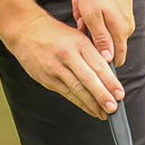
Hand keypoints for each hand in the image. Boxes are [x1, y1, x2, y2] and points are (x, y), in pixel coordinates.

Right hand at [3, 11, 125, 118]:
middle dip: (102, 95)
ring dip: (91, 104)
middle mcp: (67, 55)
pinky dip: (79, 103)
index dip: (110, 81)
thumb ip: (92, 51)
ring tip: (103, 114)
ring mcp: (55, 68)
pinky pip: (66, 93)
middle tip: (113, 108)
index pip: (98, 65)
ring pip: (76, 89)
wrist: (24, 30)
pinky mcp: (46, 78)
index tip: (120, 94)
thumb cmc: (53, 32)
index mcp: (78, 43)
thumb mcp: (76, 35)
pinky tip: (89, 109)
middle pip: (88, 79)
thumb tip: (110, 73)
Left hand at [70, 0, 135, 66]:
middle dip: (88, 32)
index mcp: (121, 32)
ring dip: (87, 18)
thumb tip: (107, 60)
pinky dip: (92, 10)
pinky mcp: (121, 8)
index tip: (85, 42)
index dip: (98, 56)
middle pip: (105, 42)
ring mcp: (125, 17)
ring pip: (102, 27)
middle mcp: (126, 27)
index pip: (116, 59)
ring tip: (80, 3)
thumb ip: (101, 40)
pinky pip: (104, 16)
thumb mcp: (92, 16)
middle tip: (78, 16)